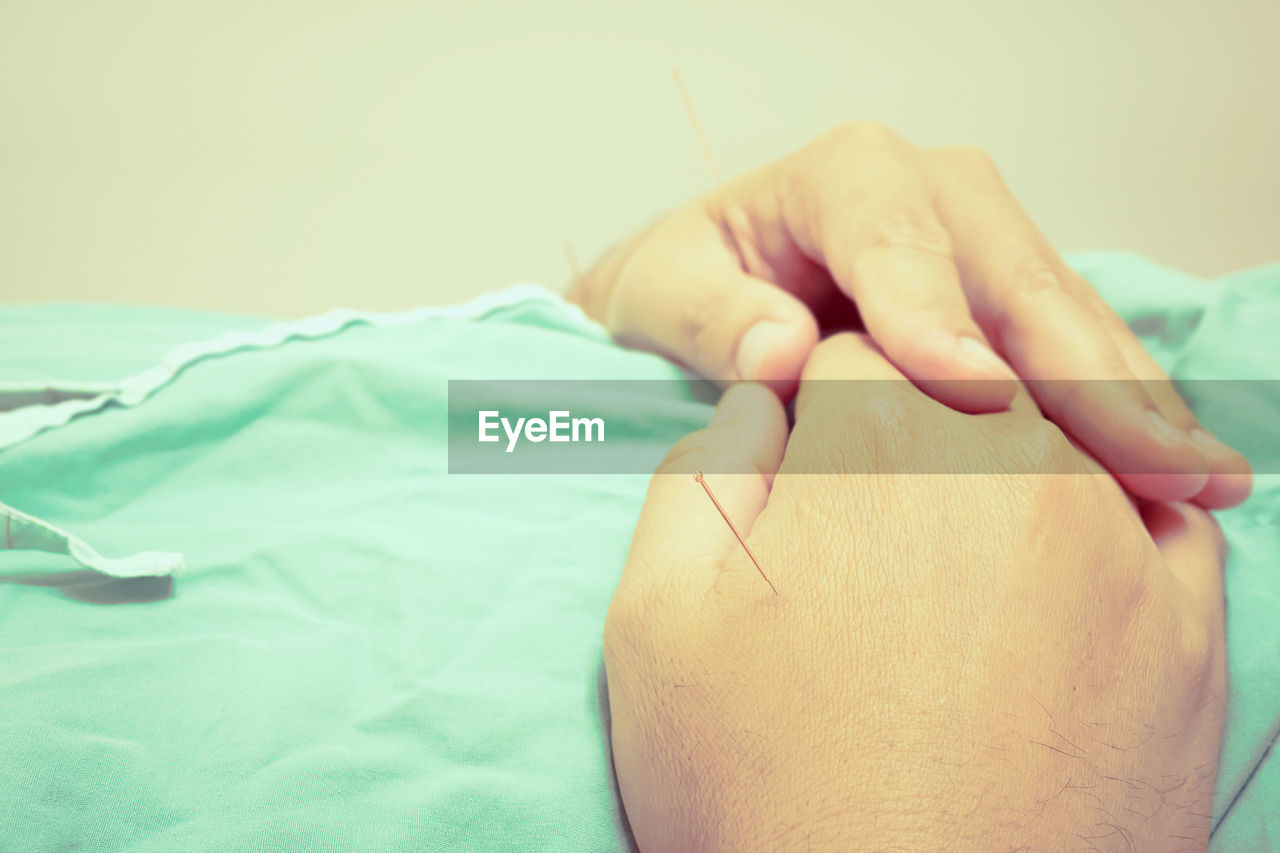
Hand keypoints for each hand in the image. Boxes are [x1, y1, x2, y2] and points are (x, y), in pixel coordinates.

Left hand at [570, 121, 1249, 507]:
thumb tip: (779, 353)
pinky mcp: (1007, 303)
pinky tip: (1168, 476)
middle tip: (1142, 464)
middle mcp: (932, 197)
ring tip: (1191, 484)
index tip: (974, 395)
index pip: (901, 239)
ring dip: (1132, 405)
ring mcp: (981, 248)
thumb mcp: (660, 292)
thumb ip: (707, 315)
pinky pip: (1075, 356)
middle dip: (1083, 375)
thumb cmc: (682, 289)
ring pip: (1069, 321)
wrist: (702, 293)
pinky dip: (1121, 415)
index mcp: (845, 177)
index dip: (938, 316)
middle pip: (1019, 280)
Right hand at [603, 335, 1225, 851]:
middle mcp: (1017, 463)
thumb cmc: (765, 794)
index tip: (807, 479)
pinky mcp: (1189, 632)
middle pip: (959, 381)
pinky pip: (1155, 520)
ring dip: (1005, 480)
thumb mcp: (658, 619)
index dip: (813, 412)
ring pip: (1058, 439)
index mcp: (878, 442)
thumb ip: (700, 468)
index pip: (849, 348)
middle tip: (871, 548)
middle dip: (910, 436)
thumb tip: (758, 400)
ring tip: (951, 590)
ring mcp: (1119, 544)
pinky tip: (1046, 598)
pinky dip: (1103, 531)